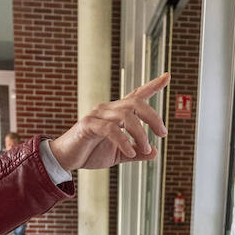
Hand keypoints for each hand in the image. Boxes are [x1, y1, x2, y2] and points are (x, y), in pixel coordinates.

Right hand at [49, 74, 169, 171]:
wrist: (66, 159)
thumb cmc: (91, 152)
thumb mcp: (119, 154)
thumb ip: (137, 152)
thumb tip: (155, 152)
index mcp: (117, 113)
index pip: (137, 95)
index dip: (153, 85)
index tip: (167, 76)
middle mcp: (109, 109)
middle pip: (137, 103)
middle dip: (153, 117)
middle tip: (163, 134)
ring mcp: (98, 114)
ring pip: (127, 116)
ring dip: (141, 133)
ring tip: (146, 148)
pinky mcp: (89, 124)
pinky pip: (111, 129)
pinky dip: (124, 141)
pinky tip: (130, 153)